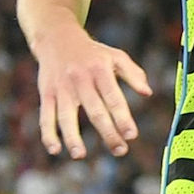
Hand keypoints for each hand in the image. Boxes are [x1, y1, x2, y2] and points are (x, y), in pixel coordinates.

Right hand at [34, 31, 152, 158]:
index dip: (123, 117)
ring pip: (66, 116)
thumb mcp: (116, 56)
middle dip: (108, 132)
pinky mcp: (46, 94)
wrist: (56, 38)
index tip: (132, 135)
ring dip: (72, 137)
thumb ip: (133, 73)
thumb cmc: (92, 52)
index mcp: (101, 71)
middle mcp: (81, 80)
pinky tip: (55, 149)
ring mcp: (62, 88)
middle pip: (95, 111)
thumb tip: (147, 93)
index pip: (114, 98)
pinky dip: (48, 133)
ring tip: (80, 155)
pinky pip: (46, 116)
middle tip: (120, 151)